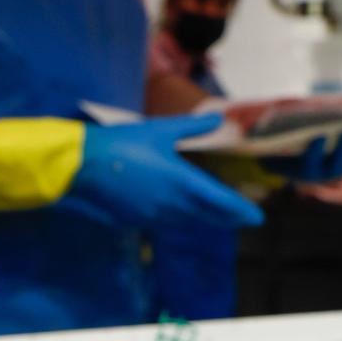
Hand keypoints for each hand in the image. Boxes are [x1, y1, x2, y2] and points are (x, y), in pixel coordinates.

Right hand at [69, 115, 263, 232]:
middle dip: (227, 217)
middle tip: (243, 218)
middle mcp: (171, 204)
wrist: (83, 165)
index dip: (240, 209)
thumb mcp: (160, 129)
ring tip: (215, 215)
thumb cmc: (123, 142)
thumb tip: (219, 119)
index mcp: (181, 181)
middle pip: (206, 216)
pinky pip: (165, 221)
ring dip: (202, 218)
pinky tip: (178, 211)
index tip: (257, 217)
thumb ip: (192, 127)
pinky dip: (178, 217)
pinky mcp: (136, 220)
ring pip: (186, 220)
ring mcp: (153, 215)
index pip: (220, 201)